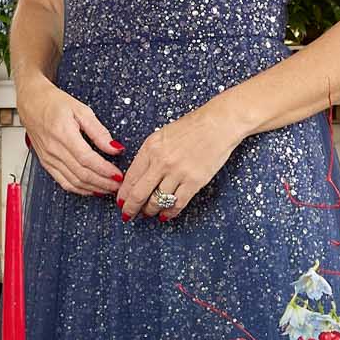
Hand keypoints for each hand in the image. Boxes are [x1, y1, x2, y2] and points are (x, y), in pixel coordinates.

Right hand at [17, 78, 121, 196]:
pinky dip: (79, 189)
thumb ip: (99, 131)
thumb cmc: (54, 103)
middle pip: (81, 174)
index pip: (87, 159)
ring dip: (93, 188)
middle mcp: (54, 149)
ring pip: (73, 182)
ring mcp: (48, 158)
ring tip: (108, 188)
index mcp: (63, 134)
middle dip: (103, 182)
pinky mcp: (46, 163)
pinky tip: (91, 189)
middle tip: (118, 184)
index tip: (118, 174)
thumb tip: (114, 147)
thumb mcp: (81, 110)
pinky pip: (63, 182)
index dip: (104, 170)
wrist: (31, 102)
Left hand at [117, 103, 241, 220]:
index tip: (121, 202)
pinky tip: (165, 215)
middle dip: (131, 208)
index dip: (123, 194)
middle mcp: (161, 161)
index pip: (130, 177)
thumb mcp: (162, 135)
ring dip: (151, 211)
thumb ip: (149, 155)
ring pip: (157, 201)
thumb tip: (138, 178)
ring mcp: (178, 172)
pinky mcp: (194, 182)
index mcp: (150, 148)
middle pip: (139, 194)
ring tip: (149, 213)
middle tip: (128, 215)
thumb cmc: (192, 127)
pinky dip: (169, 212)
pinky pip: (177, 204)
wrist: (218, 124)